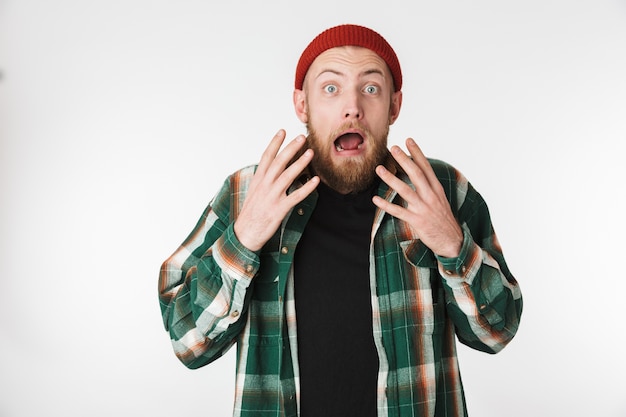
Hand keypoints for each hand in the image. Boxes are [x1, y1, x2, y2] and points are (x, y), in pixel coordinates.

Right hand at [234, 130, 318, 251]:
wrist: (244, 234)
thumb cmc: (250, 214)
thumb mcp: (253, 193)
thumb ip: (263, 180)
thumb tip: (272, 170)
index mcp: (258, 180)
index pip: (266, 157)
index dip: (275, 143)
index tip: (282, 131)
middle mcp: (264, 186)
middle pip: (278, 162)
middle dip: (290, 148)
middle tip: (301, 138)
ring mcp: (272, 197)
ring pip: (287, 176)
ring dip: (300, 163)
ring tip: (310, 153)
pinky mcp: (279, 209)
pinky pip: (295, 196)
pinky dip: (306, 188)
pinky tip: (315, 181)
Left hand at [373, 138, 462, 257]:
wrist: (453, 242)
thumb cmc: (443, 220)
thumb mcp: (439, 200)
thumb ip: (428, 188)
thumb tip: (416, 175)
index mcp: (436, 189)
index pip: (426, 167)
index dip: (417, 153)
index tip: (408, 140)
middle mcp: (431, 196)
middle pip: (416, 174)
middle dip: (404, 160)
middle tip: (393, 148)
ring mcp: (424, 208)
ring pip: (405, 190)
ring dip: (391, 179)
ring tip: (379, 169)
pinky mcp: (417, 221)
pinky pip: (399, 211)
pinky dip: (386, 205)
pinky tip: (375, 199)